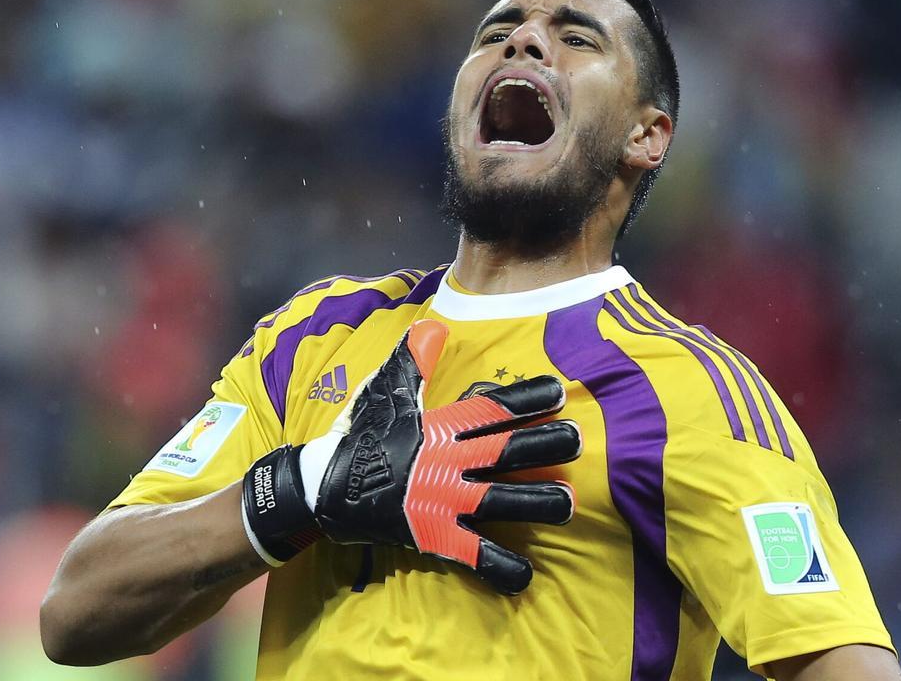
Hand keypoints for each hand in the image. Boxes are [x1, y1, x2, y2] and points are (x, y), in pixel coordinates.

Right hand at [243, 319, 580, 593]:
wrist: (321, 487)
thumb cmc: (360, 435)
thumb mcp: (386, 392)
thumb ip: (414, 360)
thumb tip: (432, 326)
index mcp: (441, 426)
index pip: (492, 407)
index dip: (527, 398)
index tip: (559, 392)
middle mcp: (447, 461)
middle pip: (507, 450)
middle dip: (545, 445)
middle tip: (578, 440)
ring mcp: (441, 500)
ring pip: (500, 500)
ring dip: (537, 502)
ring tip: (569, 503)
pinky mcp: (432, 535)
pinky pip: (472, 553)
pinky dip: (499, 566)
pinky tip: (525, 574)